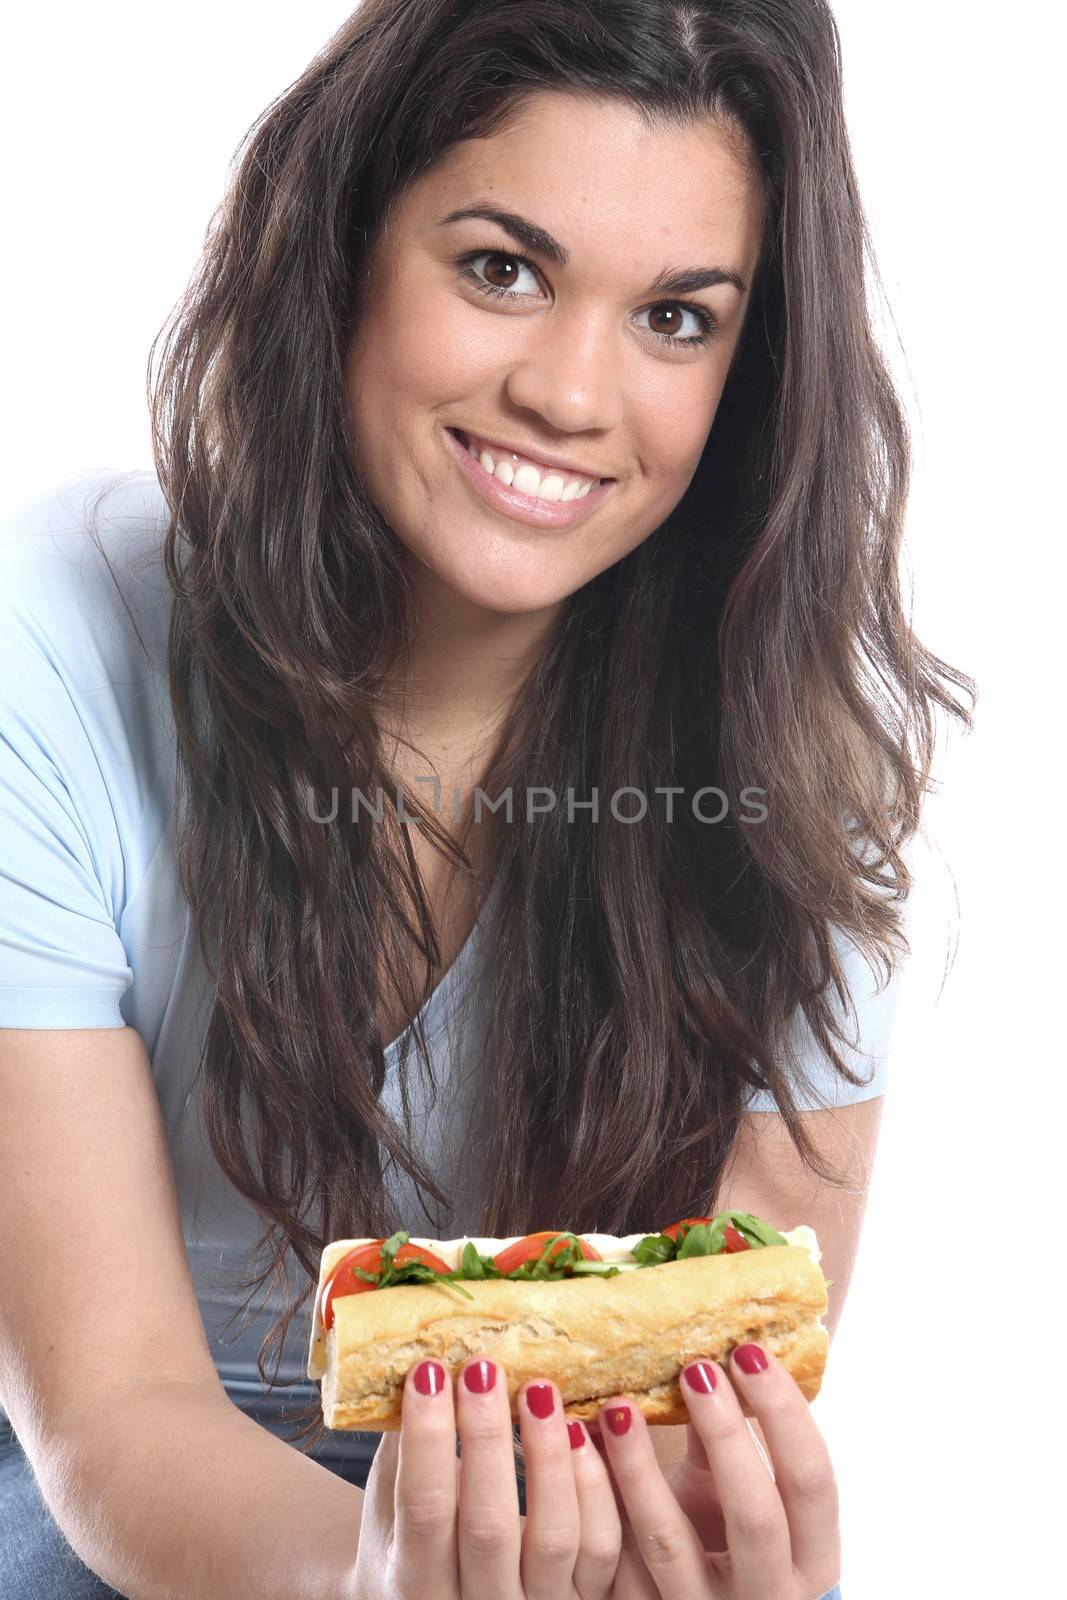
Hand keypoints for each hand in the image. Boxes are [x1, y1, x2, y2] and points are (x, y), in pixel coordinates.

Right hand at [349, 1351, 624, 1597]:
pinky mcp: (583, 1599)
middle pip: (489, 1525)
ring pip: (555, 1537)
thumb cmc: (408, 1536)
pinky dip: (596, 1486)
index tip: (430, 1369)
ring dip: (550, 1456)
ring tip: (540, 1390)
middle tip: (485, 1368)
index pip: (424, 1511)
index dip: (428, 1438)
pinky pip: (601, 1546)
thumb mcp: (389, 1501)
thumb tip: (418, 1351)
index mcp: (414, 1582)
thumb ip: (403, 1443)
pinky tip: (583, 1428)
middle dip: (487, 1437)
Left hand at [590, 1344, 840, 1599]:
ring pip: (668, 1542)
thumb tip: (721, 1344)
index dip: (785, 1414)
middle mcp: (769, 1595)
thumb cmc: (729, 1538)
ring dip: (639, 1469)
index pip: (813, 1482)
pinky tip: (575, 1450)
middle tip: (695, 1367)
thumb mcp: (742, 1495)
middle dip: (727, 1435)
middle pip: (755, 1515)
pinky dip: (594, 1504)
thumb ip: (734, 1437)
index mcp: (812, 1557)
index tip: (748, 1351)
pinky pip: (614, 1565)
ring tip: (617, 1406)